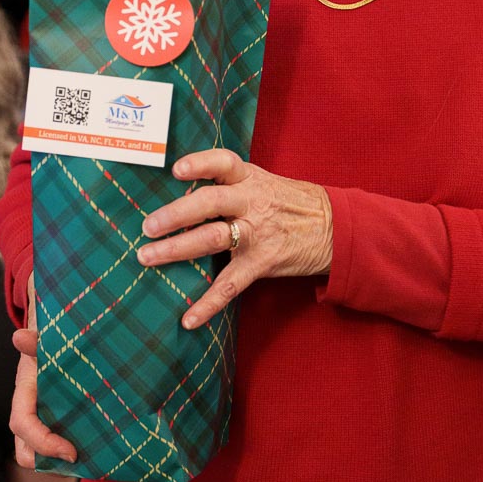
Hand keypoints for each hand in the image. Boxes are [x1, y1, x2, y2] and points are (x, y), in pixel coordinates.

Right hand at [9, 271, 77, 469]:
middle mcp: (30, 411)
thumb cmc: (52, 341)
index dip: (42, 443)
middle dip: (47, 463)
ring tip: (95, 461)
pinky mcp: (61, 421)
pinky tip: (103, 451)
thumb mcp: (47, 340)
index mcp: (24, 394)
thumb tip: (20, 337)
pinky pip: (61, 444)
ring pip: (41, 452)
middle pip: (25, 450)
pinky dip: (76, 452)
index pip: (22, 425)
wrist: (59, 339)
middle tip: (81, 463)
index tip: (70, 452)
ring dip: (61, 463)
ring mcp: (44, 419)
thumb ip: (36, 341)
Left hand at [138, 149, 333, 330]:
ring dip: (177, 249)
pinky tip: (188, 318)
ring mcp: (257, 233)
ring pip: (212, 239)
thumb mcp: (264, 182)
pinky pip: (231, 285)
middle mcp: (251, 203)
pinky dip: (208, 304)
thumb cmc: (291, 202)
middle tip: (147, 226)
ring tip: (148, 257)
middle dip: (175, 214)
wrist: (335, 227)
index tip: (176, 170)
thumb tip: (182, 193)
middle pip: (209, 202)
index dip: (200, 164)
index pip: (223, 163)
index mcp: (250, 179)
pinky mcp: (262, 262)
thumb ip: (229, 185)